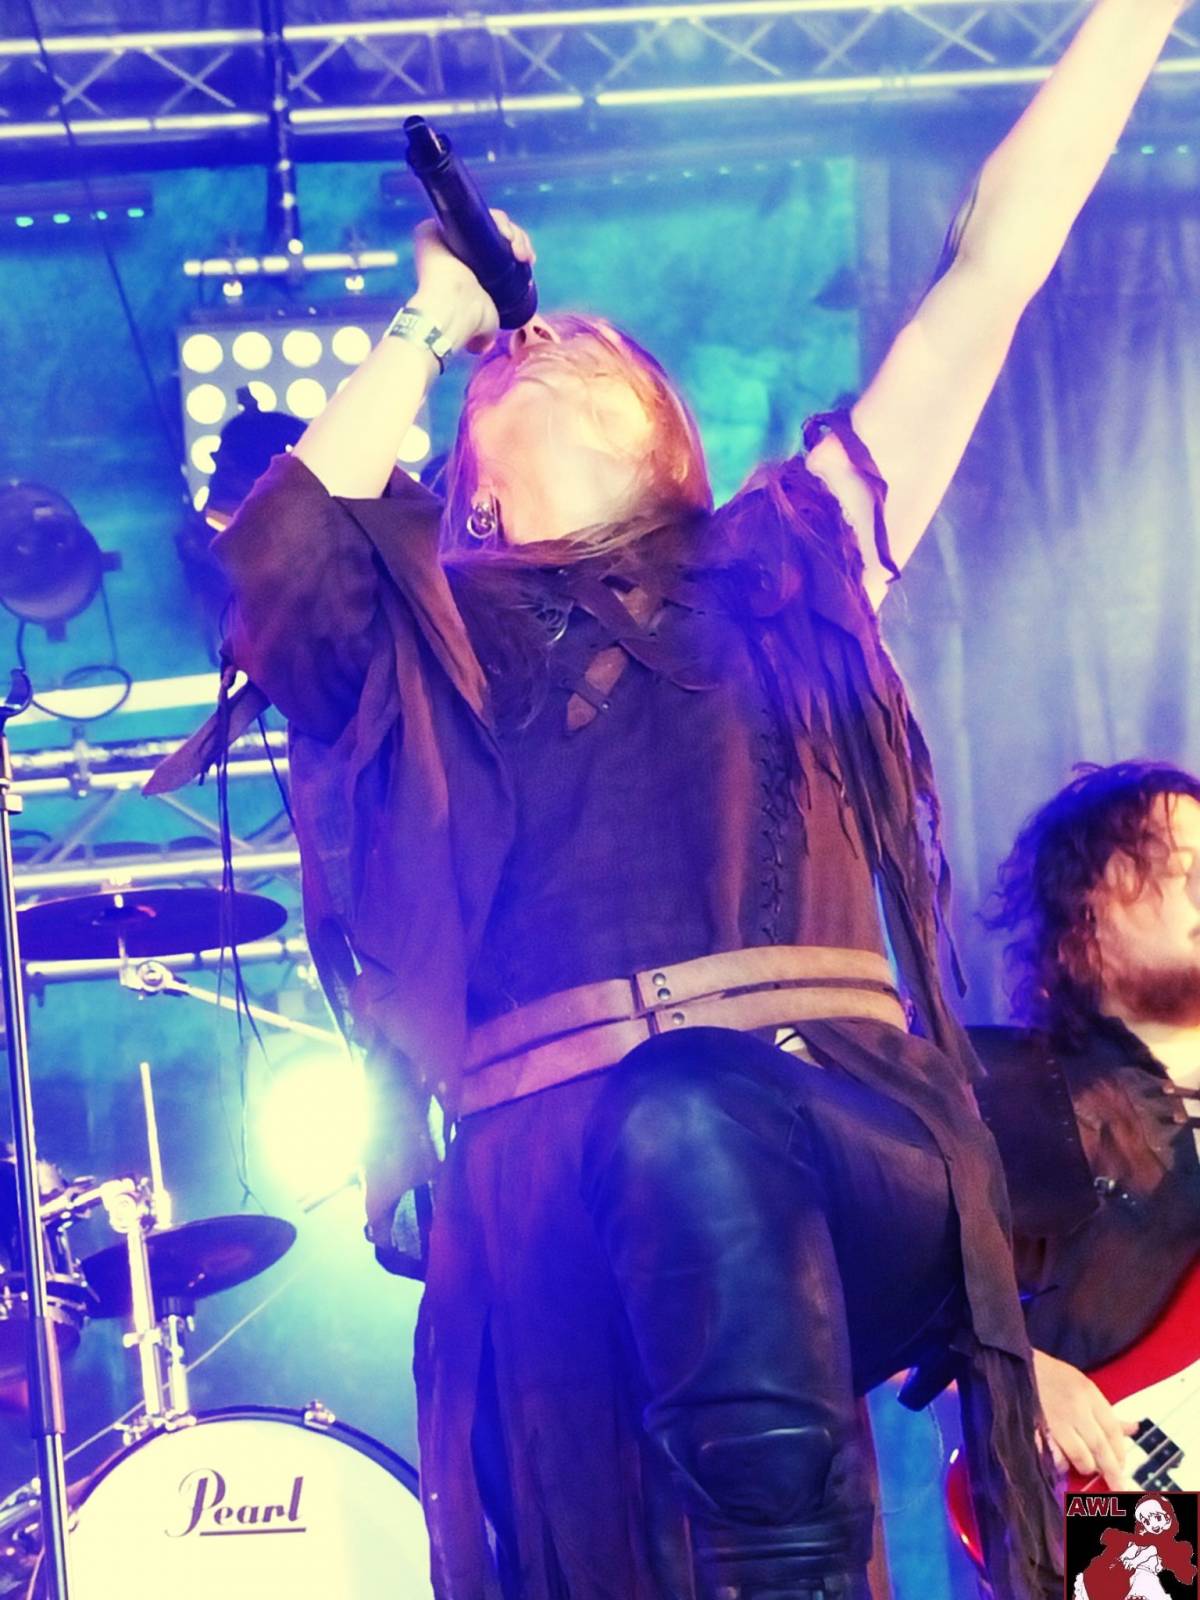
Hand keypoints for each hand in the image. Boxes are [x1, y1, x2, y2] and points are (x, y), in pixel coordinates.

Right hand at [411, 208, 536, 357]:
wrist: (450, 313)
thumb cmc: (465, 322)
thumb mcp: (483, 325)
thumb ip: (484, 331)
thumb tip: (479, 345)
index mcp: (465, 266)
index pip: (495, 248)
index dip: (515, 249)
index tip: (528, 262)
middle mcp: (454, 248)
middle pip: (494, 232)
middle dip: (519, 241)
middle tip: (526, 258)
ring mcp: (445, 235)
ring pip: (489, 221)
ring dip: (514, 233)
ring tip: (520, 253)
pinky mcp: (436, 225)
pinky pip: (472, 211)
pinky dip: (496, 219)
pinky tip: (508, 237)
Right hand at [1032, 1348, 1140, 1490]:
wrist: (1015, 1364)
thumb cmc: (1053, 1377)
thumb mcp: (1083, 1387)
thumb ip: (1107, 1412)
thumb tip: (1135, 1429)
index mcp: (1088, 1393)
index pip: (1112, 1430)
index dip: (1120, 1452)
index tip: (1122, 1467)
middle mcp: (1074, 1407)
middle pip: (1100, 1447)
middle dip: (1111, 1470)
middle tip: (1119, 1487)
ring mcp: (1054, 1419)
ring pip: (1080, 1455)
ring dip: (1086, 1466)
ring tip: (1086, 1466)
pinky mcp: (1036, 1429)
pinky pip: (1055, 1456)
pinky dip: (1062, 1463)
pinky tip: (1063, 1462)